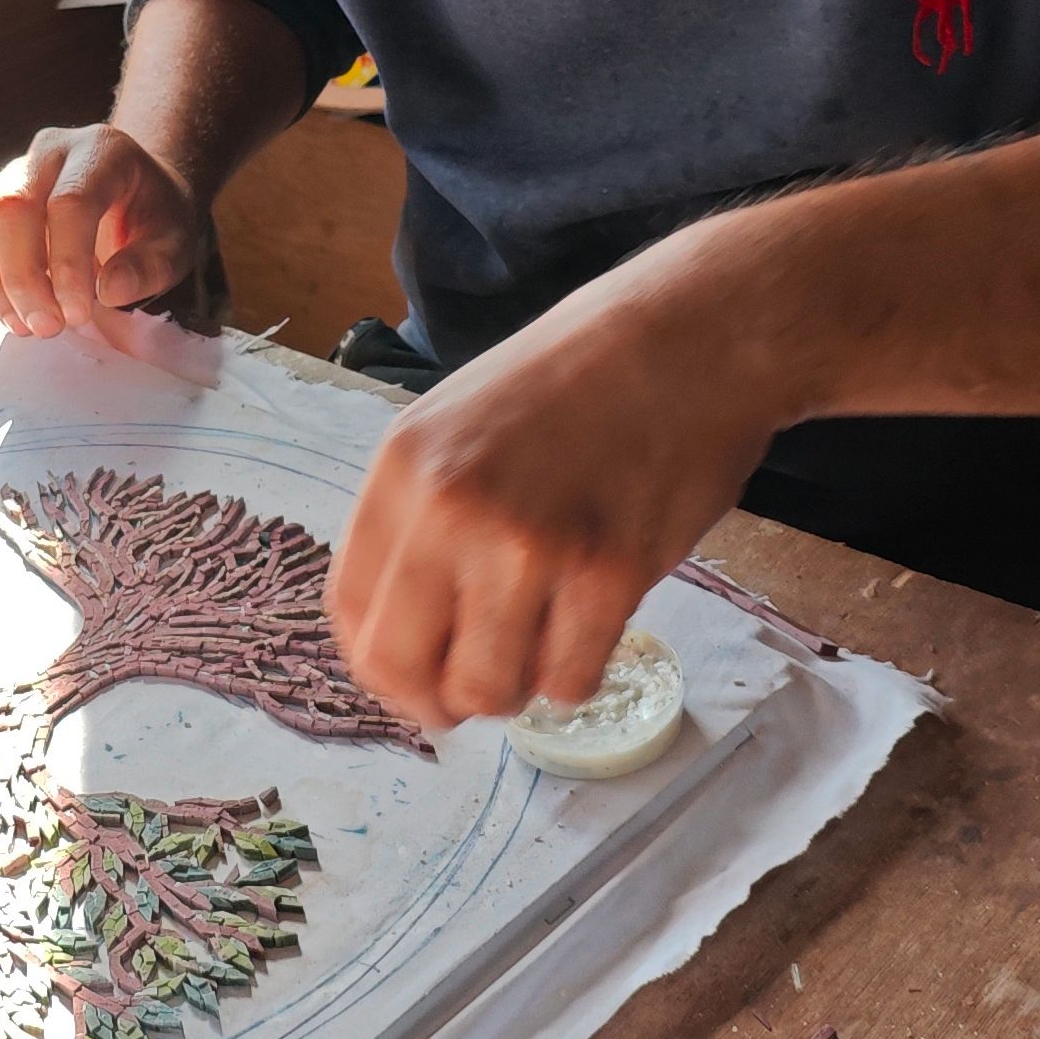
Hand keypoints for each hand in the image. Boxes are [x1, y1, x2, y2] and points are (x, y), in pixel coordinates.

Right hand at [0, 124, 213, 337]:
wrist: (135, 191)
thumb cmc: (153, 216)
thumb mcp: (177, 242)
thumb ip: (151, 267)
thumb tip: (109, 291)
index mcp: (101, 151)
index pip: (70, 202)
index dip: (67, 263)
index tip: (78, 314)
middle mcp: (49, 152)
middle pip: (11, 207)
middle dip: (22, 278)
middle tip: (47, 328)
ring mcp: (13, 172)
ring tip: (25, 325)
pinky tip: (11, 311)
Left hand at [327, 264, 778, 733]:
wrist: (688, 338)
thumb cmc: (575, 380)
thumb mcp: (457, 422)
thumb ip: (420, 518)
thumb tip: (403, 633)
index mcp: (404, 467)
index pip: (350, 610)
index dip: (382, 664)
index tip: (414, 676)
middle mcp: (451, 509)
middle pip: (404, 668)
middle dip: (438, 700)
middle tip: (474, 688)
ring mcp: (529, 544)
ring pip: (489, 690)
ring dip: (514, 688)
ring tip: (541, 642)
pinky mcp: (608, 572)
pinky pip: (569, 680)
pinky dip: (575, 674)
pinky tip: (588, 628)